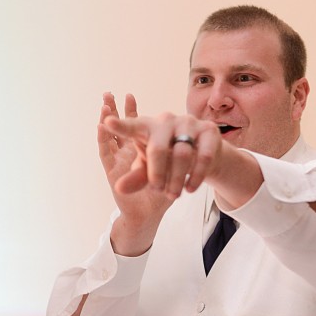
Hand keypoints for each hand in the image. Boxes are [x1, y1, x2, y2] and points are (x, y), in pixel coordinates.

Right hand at [97, 94, 174, 251]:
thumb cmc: (163, 190)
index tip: (130, 95)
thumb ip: (176, 159)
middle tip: (109, 93)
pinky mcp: (110, 171)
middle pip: (119, 127)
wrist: (149, 213)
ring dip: (106, 119)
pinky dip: (103, 138)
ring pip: (110, 135)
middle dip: (115, 110)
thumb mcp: (171, 171)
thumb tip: (187, 141)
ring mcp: (118, 160)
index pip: (135, 127)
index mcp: (143, 149)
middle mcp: (127, 152)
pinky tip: (101, 125)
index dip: (131, 112)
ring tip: (104, 101)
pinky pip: (105, 151)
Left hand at [101, 104, 221, 199]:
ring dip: (177, 179)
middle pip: (158, 148)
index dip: (120, 126)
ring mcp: (188, 123)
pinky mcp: (209, 130)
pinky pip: (203, 156)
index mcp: (146, 127)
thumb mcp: (149, 170)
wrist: (201, 157)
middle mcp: (166, 120)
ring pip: (182, 154)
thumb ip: (135, 178)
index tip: (106, 121)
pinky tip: (190, 188)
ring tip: (173, 194)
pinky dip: (196, 175)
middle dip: (157, 174)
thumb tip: (119, 189)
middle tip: (157, 189)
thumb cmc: (167, 160)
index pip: (131, 127)